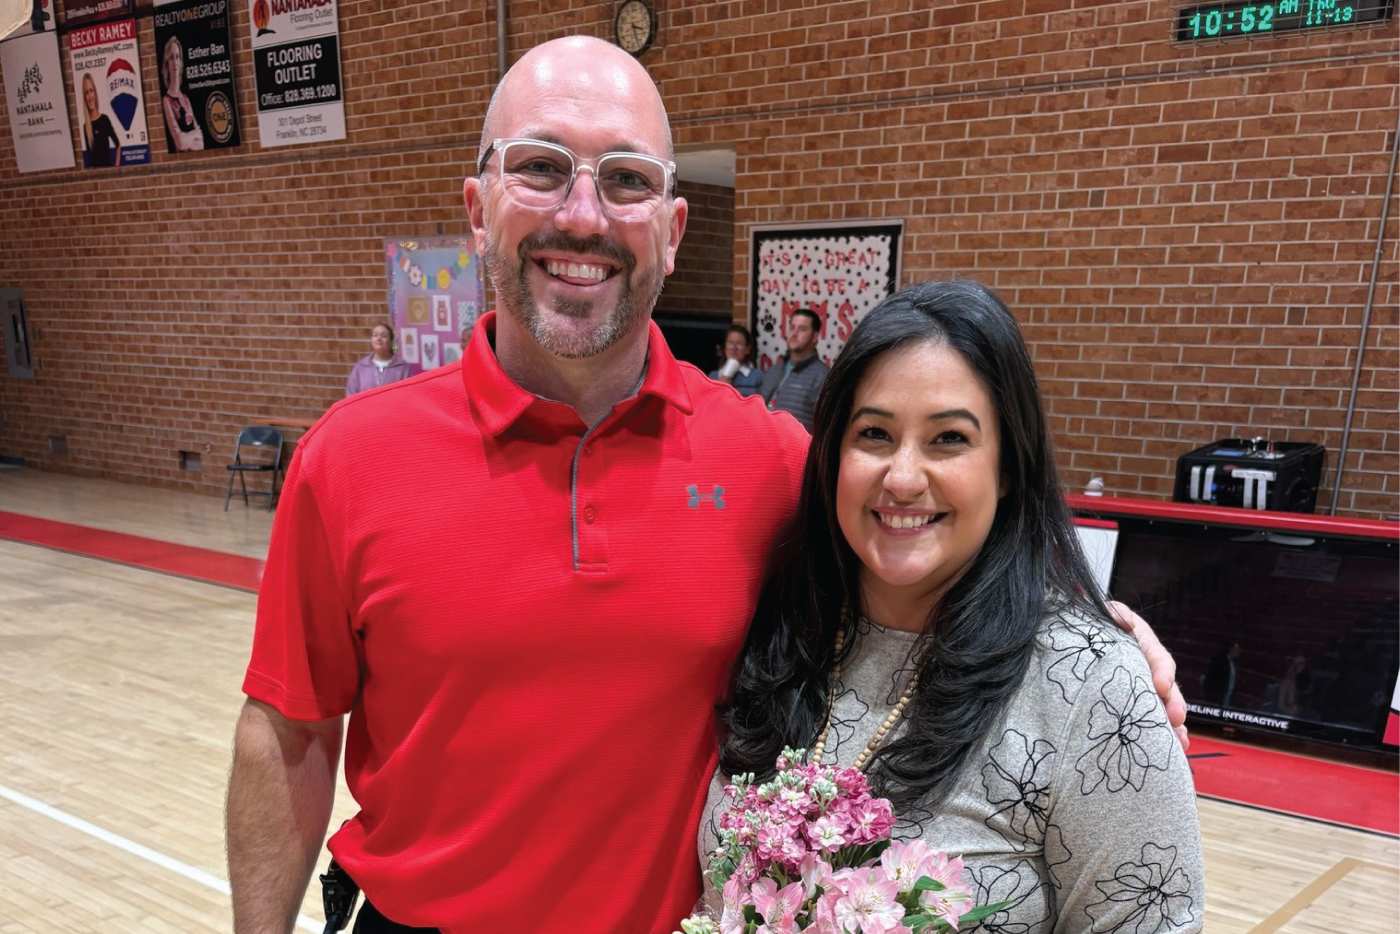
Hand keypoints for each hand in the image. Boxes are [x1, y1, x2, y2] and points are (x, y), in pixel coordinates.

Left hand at [1106, 600, 1188, 751]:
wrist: (1085, 634)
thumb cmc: (1098, 623)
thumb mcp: (1107, 614)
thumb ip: (1116, 613)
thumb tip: (1127, 621)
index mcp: (1145, 645)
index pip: (1159, 659)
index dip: (1163, 672)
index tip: (1161, 686)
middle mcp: (1149, 668)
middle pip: (1167, 687)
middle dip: (1173, 703)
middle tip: (1175, 718)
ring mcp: (1145, 686)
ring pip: (1164, 706)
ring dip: (1173, 724)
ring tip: (1179, 740)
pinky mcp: (1137, 702)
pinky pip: (1153, 719)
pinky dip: (1164, 733)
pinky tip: (1173, 746)